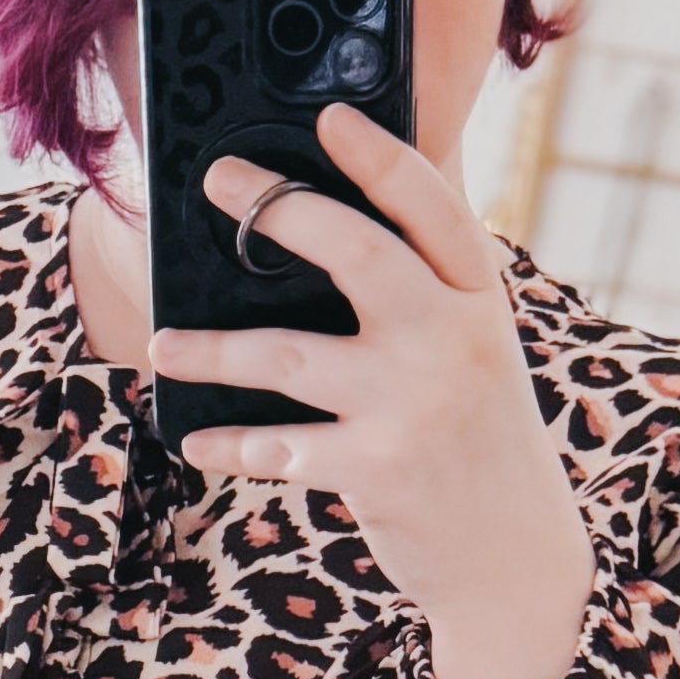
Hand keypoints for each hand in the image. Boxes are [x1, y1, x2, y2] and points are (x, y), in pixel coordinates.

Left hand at [154, 106, 595, 678]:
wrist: (515, 561)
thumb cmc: (476, 443)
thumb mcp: (473, 357)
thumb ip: (423, 300)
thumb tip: (318, 242)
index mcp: (478, 301)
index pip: (431, 209)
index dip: (380, 157)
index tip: (329, 117)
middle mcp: (453, 340)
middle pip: (357, 252)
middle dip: (278, 210)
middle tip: (217, 180)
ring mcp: (414, 404)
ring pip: (290, 355)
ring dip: (214, 351)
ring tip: (164, 346)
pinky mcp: (379, 468)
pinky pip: (280, 447)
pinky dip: (232, 446)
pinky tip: (197, 440)